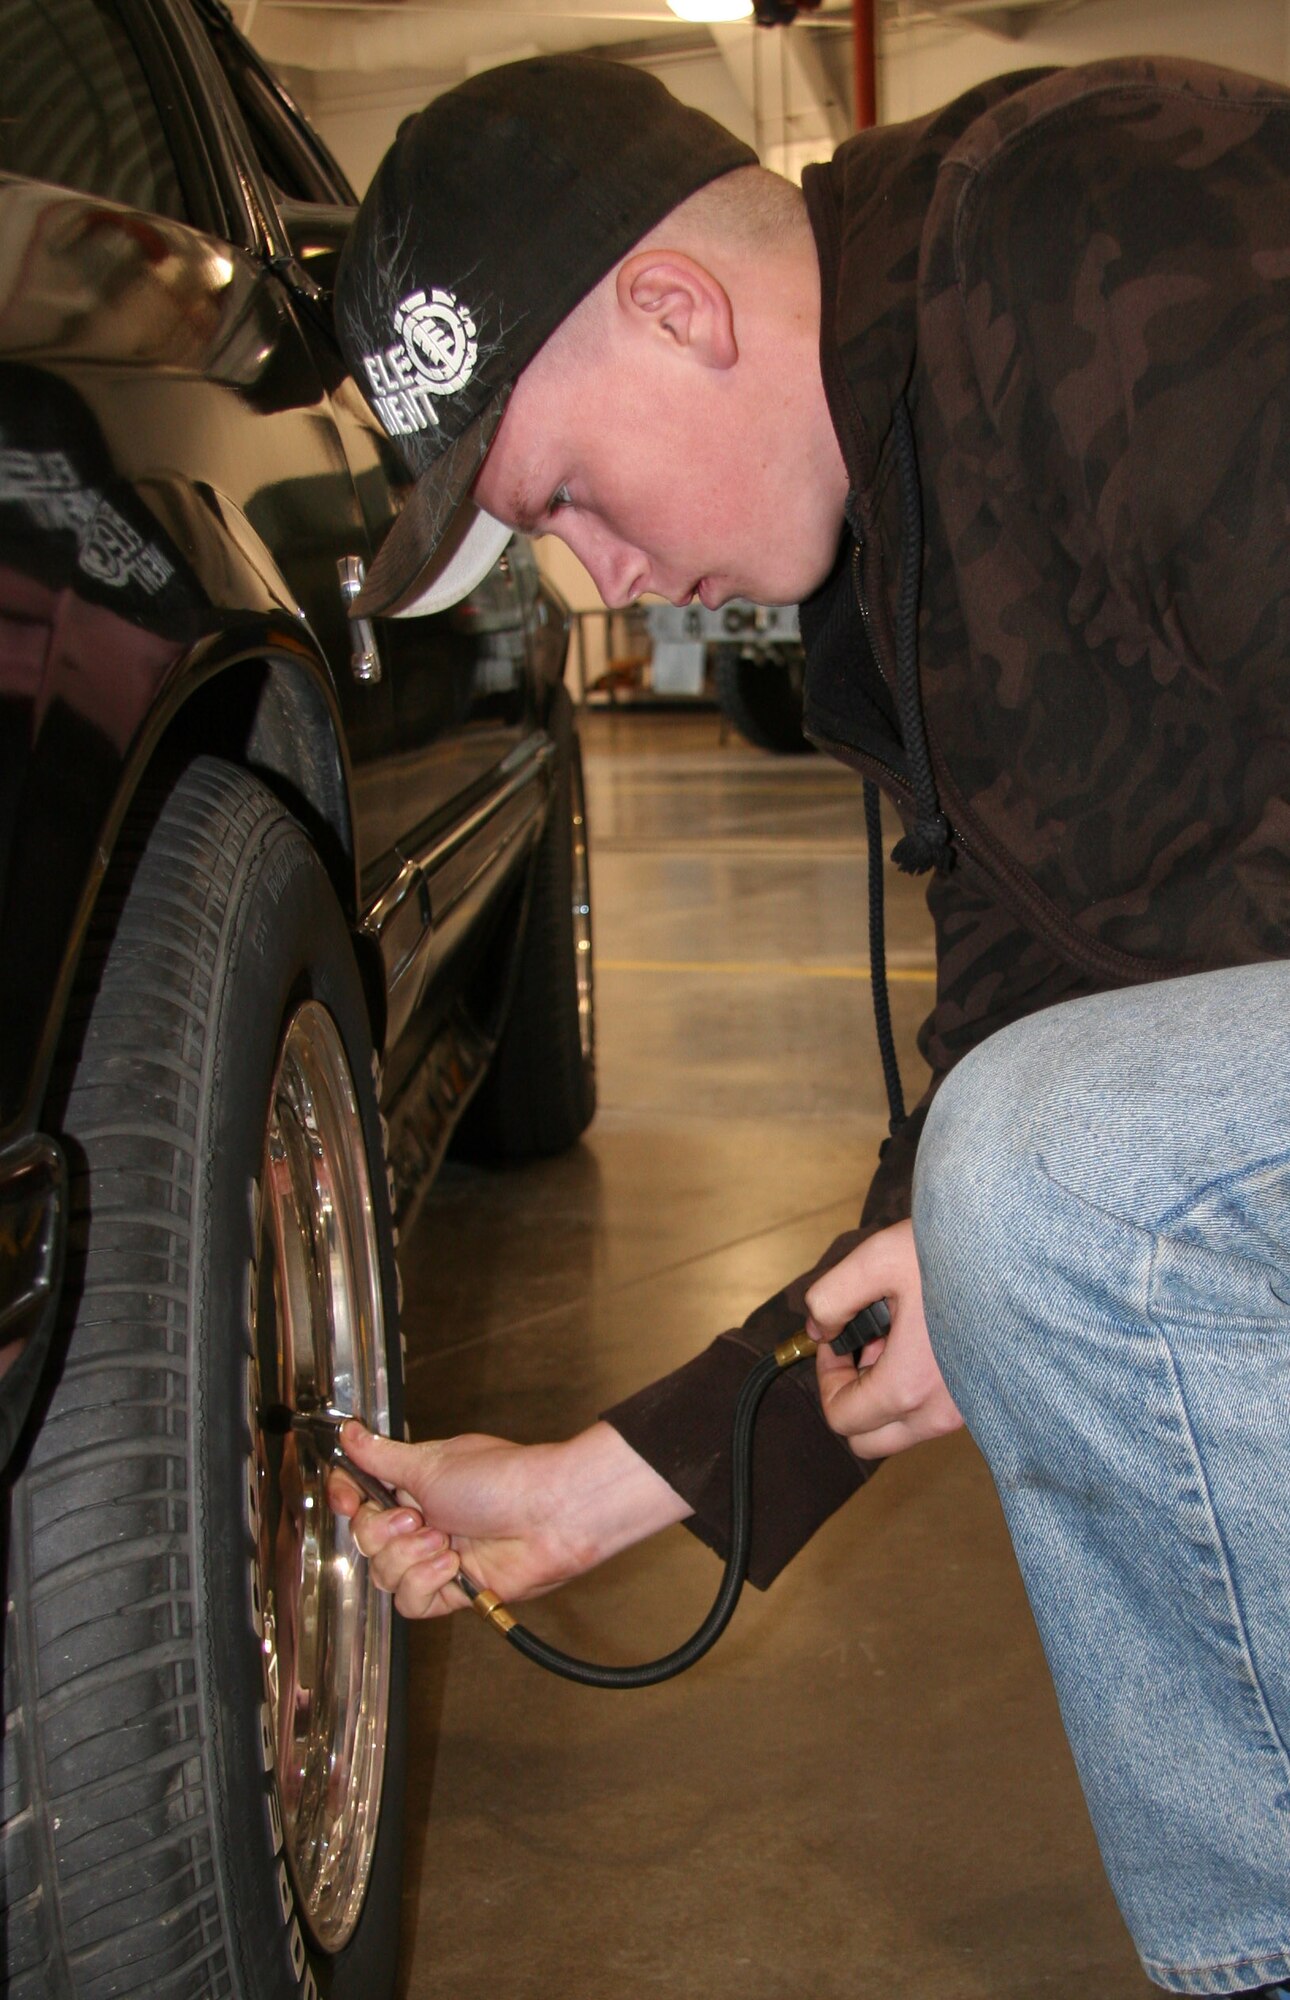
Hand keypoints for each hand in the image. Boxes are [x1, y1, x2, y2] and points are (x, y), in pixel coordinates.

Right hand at [327, 1420, 689, 1620]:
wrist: (548, 1514)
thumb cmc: (503, 1479)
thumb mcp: (431, 1462)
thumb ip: (382, 1456)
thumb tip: (351, 1434)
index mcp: (415, 1486)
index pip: (360, 1498)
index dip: (347, 1501)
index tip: (346, 1499)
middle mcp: (422, 1522)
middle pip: (366, 1542)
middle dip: (384, 1533)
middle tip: (416, 1518)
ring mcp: (435, 1557)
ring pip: (384, 1575)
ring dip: (409, 1558)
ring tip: (443, 1540)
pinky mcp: (451, 1591)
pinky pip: (411, 1602)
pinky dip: (425, 1583)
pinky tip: (452, 1565)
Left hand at [804, 1219, 962, 1457]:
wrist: (1024, 1251)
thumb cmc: (954, 1252)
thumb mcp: (876, 1258)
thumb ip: (829, 1298)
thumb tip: (818, 1330)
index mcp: (908, 1386)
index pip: (840, 1418)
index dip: (826, 1378)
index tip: (838, 1339)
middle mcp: (940, 1413)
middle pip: (867, 1440)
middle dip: (852, 1396)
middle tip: (863, 1344)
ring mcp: (966, 1412)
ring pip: (901, 1430)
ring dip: (885, 1394)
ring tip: (900, 1336)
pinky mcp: (982, 1402)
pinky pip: (932, 1416)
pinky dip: (916, 1391)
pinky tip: (926, 1341)